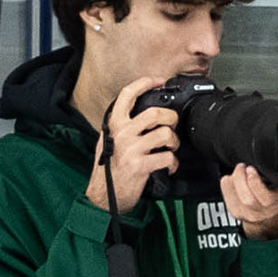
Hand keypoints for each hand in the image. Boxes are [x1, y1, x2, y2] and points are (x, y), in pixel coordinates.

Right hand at [81, 76, 182, 214]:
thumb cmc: (108, 168)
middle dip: (171, 118)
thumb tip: (143, 113)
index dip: (145, 83)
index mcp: (113, 124)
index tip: (159, 81)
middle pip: (155, 113)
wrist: (103, 195)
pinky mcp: (140, 165)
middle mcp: (121, 133)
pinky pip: (167, 157)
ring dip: (174, 142)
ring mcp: (131, 148)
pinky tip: (169, 166)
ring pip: (165, 134)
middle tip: (172, 124)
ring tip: (170, 148)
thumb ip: (122, 126)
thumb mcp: (108, 140)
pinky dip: (173, 163)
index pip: (127, 95)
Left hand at [224, 163, 277, 240]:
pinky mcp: (236, 213)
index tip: (250, 168)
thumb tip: (277, 158)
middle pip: (247, 199)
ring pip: (234, 199)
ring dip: (232, 181)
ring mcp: (248, 215)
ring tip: (239, 170)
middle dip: (240, 179)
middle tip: (242, 166)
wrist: (272, 212)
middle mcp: (263, 213)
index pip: (266, 199)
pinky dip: (226, 185)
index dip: (255, 182)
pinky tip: (232, 178)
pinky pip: (226, 198)